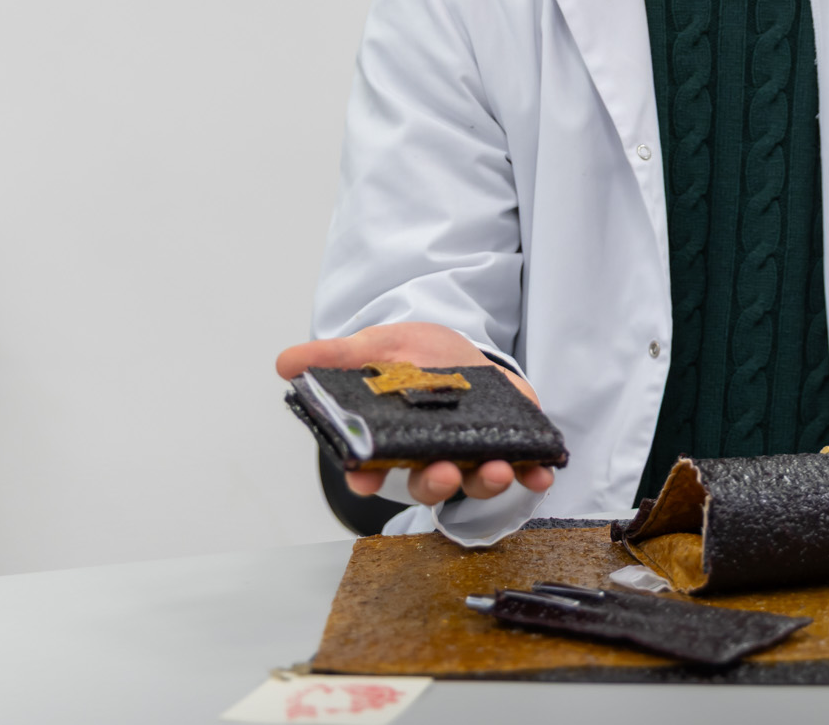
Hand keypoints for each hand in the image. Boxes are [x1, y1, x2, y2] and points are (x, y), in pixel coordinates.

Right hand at [276, 322, 556, 506]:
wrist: (454, 345)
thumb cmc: (410, 354)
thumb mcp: (373, 346)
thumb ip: (335, 356)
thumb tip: (287, 360)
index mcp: (392, 441)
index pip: (371, 471)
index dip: (366, 478)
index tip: (364, 479)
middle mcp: (429, 456)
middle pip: (429, 484)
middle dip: (435, 483)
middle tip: (442, 472)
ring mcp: (469, 452)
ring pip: (475, 481)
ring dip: (486, 482)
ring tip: (496, 469)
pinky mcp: (507, 443)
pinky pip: (522, 466)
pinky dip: (532, 472)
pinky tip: (541, 470)